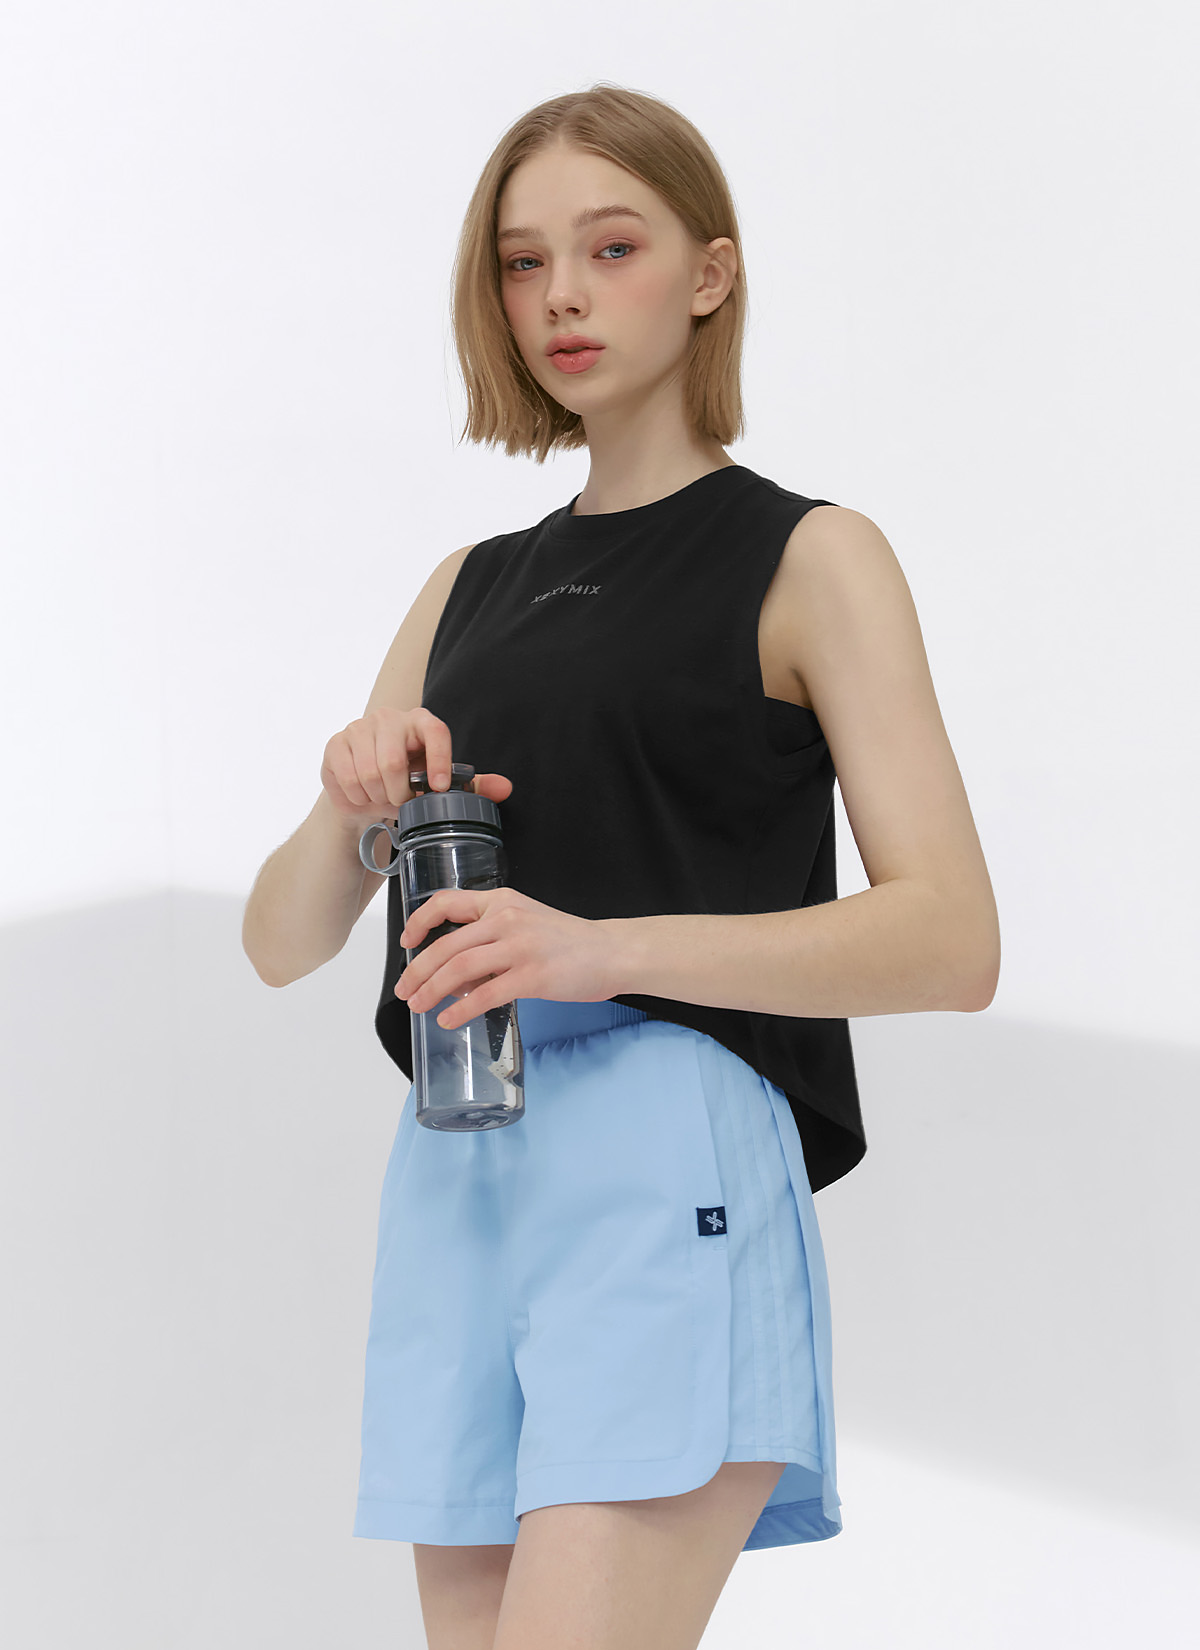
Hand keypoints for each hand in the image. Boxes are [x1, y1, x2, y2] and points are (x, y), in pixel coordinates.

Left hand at [394, 887, 622, 1028]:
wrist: (612, 951)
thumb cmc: (569, 942)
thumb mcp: (526, 925)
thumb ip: (490, 943)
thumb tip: (454, 980)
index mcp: (501, 901)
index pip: (447, 902)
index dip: (419, 921)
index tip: (406, 941)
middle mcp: (506, 918)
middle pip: (446, 944)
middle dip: (418, 971)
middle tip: (404, 991)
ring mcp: (519, 947)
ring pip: (459, 968)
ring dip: (432, 990)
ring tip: (418, 1007)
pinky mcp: (532, 976)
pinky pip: (485, 995)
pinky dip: (460, 1010)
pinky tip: (448, 1020)